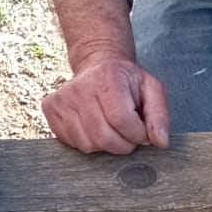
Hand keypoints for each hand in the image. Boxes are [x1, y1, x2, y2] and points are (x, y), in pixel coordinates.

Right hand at [42, 55, 169, 155]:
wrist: (98, 66)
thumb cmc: (127, 82)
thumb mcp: (152, 90)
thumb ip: (160, 116)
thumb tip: (160, 142)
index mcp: (108, 79)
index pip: (122, 122)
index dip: (137, 134)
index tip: (141, 130)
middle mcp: (80, 88)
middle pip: (104, 138)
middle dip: (123, 144)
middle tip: (127, 133)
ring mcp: (62, 99)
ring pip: (88, 145)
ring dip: (105, 145)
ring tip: (110, 127)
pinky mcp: (51, 110)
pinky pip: (72, 143)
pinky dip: (88, 142)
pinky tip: (94, 127)